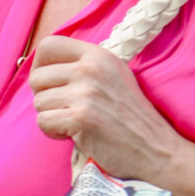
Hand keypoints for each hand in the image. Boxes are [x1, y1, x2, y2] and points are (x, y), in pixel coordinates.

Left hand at [28, 35, 182, 182]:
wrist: (157, 150)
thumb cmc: (132, 119)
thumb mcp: (113, 78)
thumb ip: (85, 67)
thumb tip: (45, 66)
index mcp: (99, 55)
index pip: (49, 45)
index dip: (40, 66)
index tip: (49, 84)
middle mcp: (91, 69)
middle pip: (37, 77)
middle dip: (45, 98)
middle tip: (65, 110)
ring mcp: (86, 92)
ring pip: (39, 102)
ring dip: (52, 117)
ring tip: (75, 123)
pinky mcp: (81, 117)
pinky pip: (43, 122)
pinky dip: (54, 132)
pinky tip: (75, 134)